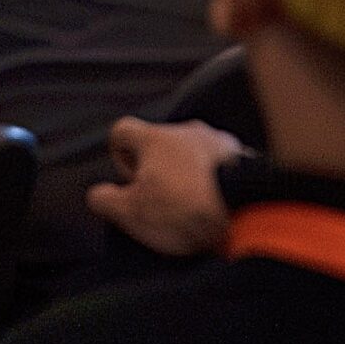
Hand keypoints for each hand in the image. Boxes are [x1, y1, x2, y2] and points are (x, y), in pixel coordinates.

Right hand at [85, 117, 244, 256]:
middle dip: (158, 172)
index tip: (131, 183)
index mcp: (154, 138)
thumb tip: (98, 196)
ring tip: (195, 208)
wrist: (247, 210)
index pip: (122, 131)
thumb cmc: (187, 209)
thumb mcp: (131, 212)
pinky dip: (216, 182)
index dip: (118, 157)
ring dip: (189, 176)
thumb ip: (105, 201)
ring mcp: (217, 141)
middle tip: (163, 203)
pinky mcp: (244, 158)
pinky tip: (218, 207)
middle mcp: (186, 130)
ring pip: (192, 154)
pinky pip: (221, 165)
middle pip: (159, 145)